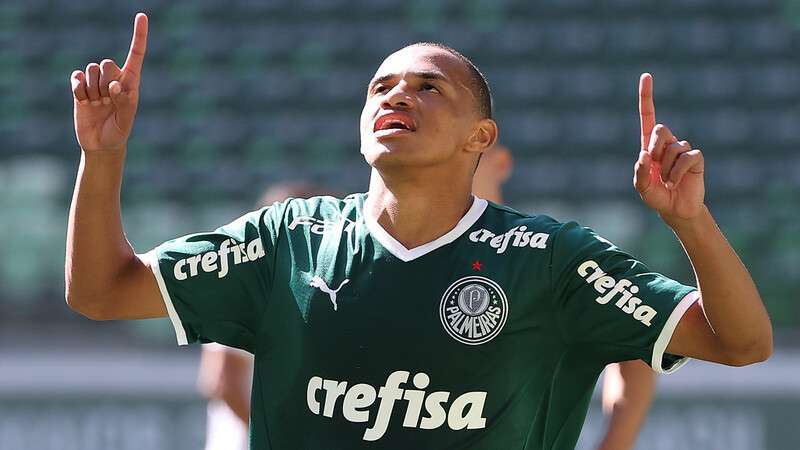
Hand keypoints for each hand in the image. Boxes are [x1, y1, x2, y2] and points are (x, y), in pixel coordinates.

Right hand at [70, 13, 147, 153]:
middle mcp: (114, 78)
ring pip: (91, 69)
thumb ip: (123, 100)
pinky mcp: (80, 88)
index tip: (142, 15)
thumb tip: (114, 84)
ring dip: (93, 89)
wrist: (101, 144)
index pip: (136, 54)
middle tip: (107, 100)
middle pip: (106, 63)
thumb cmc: (119, 130)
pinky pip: (77, 76)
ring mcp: (96, 83)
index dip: (139, 35)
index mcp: (131, 82)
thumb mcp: (126, 118)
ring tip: (97, 104)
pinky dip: (79, 88)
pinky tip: (84, 100)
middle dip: (106, 81)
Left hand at [634, 73, 704, 220]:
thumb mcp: (642, 188)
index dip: (646, 97)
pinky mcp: (695, 158)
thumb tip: (644, 155)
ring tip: (667, 181)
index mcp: (650, 145)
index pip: (648, 116)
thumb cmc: (657, 196)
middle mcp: (667, 143)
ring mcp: (682, 149)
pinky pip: (686, 158)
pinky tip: (676, 182)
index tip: (646, 75)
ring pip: (673, 147)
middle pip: (660, 128)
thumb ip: (639, 173)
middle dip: (655, 147)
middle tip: (654, 166)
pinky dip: (677, 172)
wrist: (676, 209)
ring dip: (665, 168)